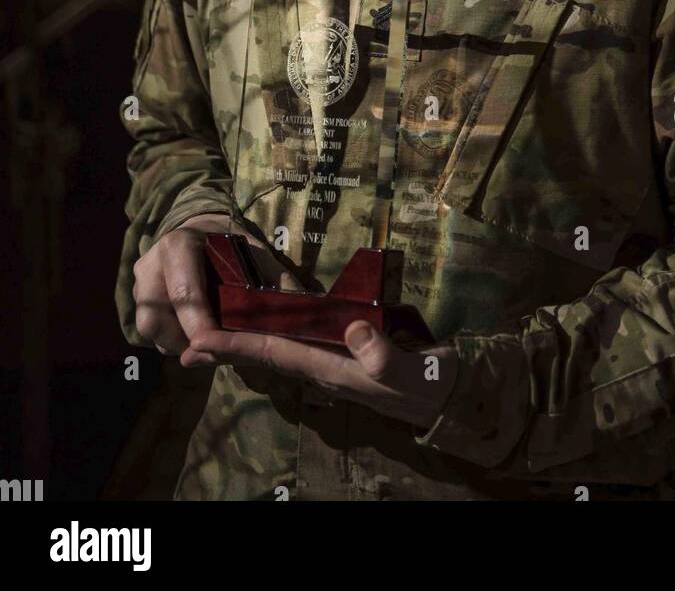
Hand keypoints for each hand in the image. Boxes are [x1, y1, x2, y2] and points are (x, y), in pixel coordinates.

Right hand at [133, 213, 300, 355]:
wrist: (198, 226)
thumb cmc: (229, 241)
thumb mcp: (253, 250)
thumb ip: (274, 275)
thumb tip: (301, 305)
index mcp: (180, 245)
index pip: (184, 292)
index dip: (198, 323)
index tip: (214, 345)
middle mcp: (152, 262)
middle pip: (156, 317)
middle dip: (183, 340)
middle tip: (212, 348)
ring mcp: (139, 281)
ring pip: (148, 328)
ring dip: (176, 343)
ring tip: (206, 343)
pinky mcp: (136, 295)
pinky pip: (148, 329)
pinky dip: (171, 339)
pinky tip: (194, 335)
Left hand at [179, 321, 459, 430]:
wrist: (449, 395)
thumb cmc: (428, 383)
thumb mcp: (408, 370)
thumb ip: (381, 354)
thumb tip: (353, 331)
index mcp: (329, 369)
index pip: (272, 353)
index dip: (234, 346)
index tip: (197, 341)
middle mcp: (323, 365)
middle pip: (265, 351)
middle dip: (227, 346)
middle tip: (188, 338)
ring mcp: (334, 359)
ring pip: (280, 346)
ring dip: (248, 338)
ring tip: (218, 327)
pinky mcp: (348, 350)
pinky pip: (302, 339)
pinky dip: (280, 327)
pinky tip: (271, 318)